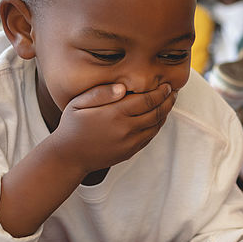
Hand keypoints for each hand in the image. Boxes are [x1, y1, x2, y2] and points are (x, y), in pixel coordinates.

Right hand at [49, 83, 175, 173]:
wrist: (69, 156)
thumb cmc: (72, 125)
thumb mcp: (79, 103)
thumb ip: (101, 93)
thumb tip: (122, 87)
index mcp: (115, 114)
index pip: (146, 100)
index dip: (160, 92)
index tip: (167, 85)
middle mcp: (126, 129)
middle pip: (156, 112)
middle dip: (167, 101)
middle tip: (173, 92)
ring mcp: (130, 142)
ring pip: (156, 126)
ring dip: (165, 113)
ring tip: (169, 102)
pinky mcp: (130, 151)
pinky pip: (150, 137)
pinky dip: (157, 125)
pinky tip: (157, 117)